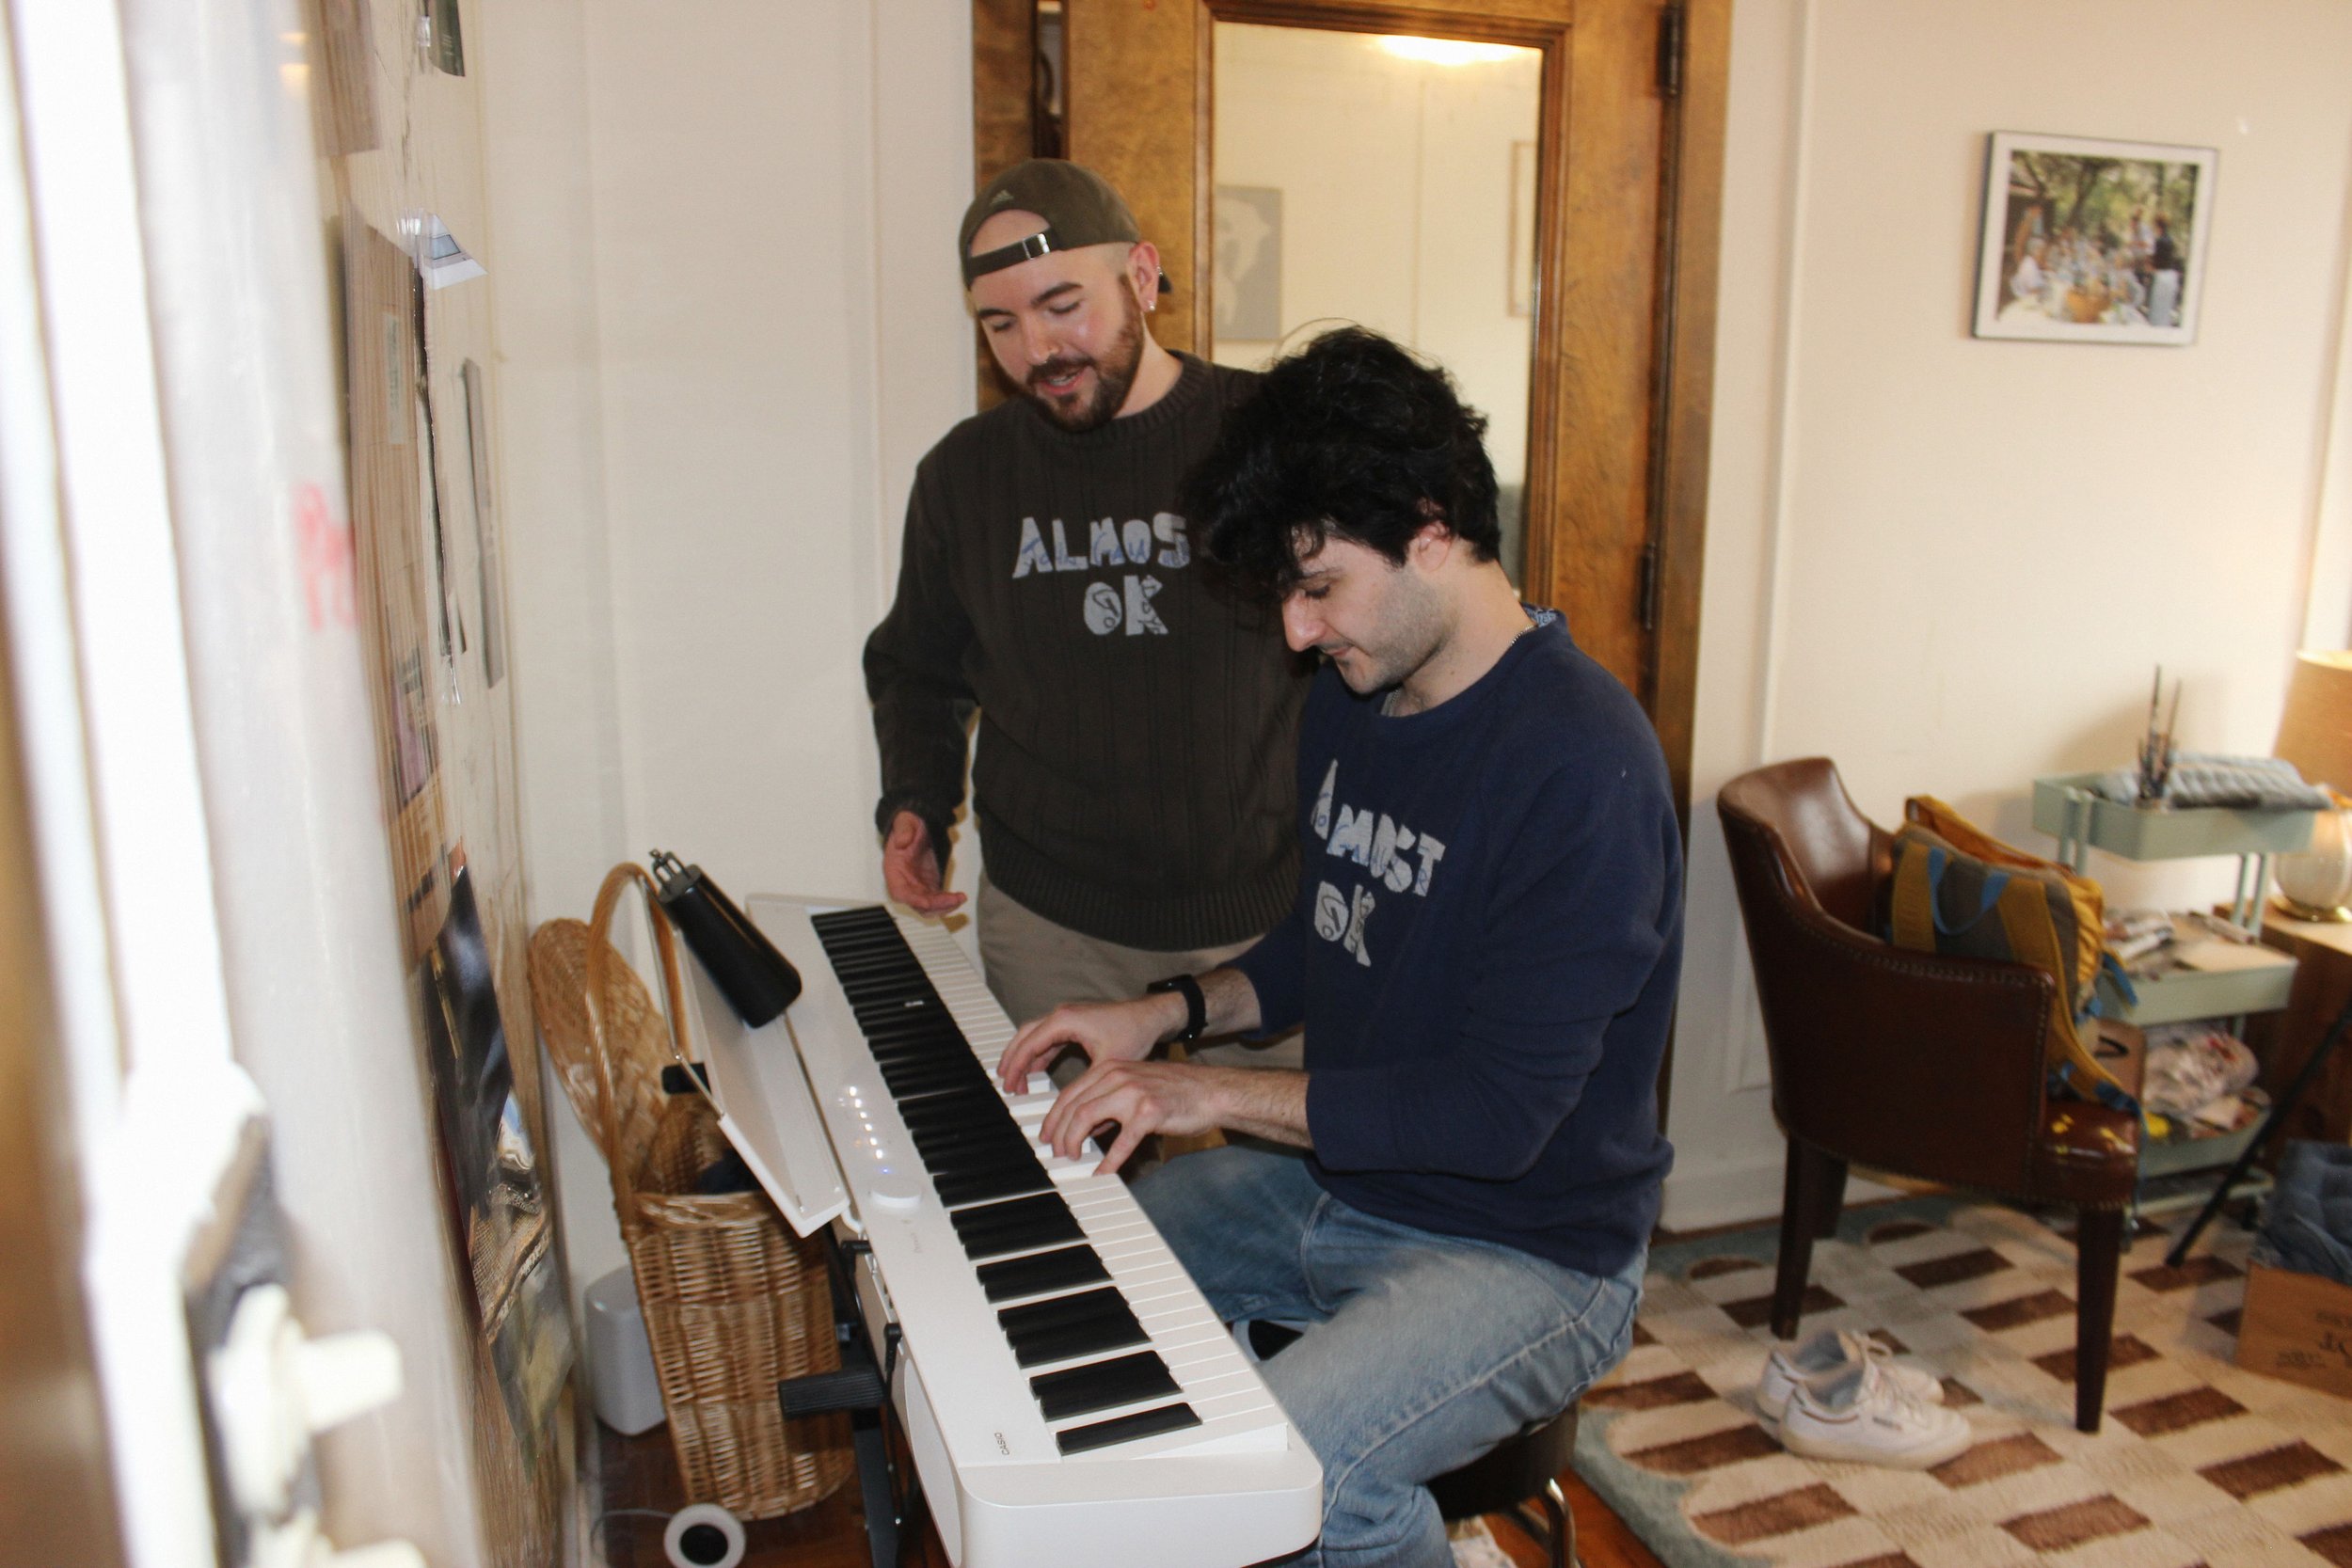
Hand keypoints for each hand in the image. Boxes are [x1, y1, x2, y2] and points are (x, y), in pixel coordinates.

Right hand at [882, 810, 964, 914]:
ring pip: (929, 906)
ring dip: (944, 906)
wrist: (917, 825)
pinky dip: (948, 902)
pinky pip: (938, 900)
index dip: (912, 900)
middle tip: (953, 900)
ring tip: (960, 898)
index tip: (926, 903)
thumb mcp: (905, 821)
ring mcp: (917, 886)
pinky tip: (959, 897)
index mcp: (894, 869)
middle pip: (917, 903)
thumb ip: (903, 830)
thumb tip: (901, 841)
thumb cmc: (908, 825)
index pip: (899, 892)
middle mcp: (904, 882)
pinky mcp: (929, 886)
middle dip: (935, 905)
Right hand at [997, 996, 1174, 1093]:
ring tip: (1018, 1082)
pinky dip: (1039, 1054)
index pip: (1029, 1044)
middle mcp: (1062, 1015)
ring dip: (1025, 1057)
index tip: (1009, 1085)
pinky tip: (1037, 1071)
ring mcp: (1068, 1018)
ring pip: (1034, 1036)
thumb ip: (1088, 1087)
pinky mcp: (1075, 1024)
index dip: (1016, 1066)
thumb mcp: (1108, 1065)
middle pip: (1025, 1036)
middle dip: (1013, 1060)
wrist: (1151, 1017)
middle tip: (1005, 1083)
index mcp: (1064, 1020)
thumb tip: (1075, 1114)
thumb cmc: (1133, 1033)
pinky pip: (1048, 1039)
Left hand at [1041, 1060, 1233, 1175]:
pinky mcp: (1149, 1113)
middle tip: (1057, 1153)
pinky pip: (1121, 1141)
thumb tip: (1084, 1127)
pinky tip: (1102, 1173)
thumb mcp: (1135, 1086)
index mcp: (1111, 1068)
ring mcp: (1133, 1093)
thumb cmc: (1175, 1092)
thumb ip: (1108, 1100)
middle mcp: (1117, 1076)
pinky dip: (1108, 1161)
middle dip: (1059, 1134)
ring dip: (1074, 1143)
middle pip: (1073, 1107)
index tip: (1047, 1136)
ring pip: (1086, 1118)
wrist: (1211, 1091)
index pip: (1069, 1093)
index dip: (1053, 1118)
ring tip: (1073, 1160)